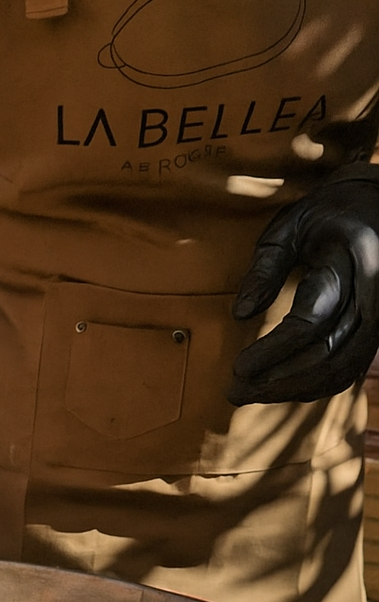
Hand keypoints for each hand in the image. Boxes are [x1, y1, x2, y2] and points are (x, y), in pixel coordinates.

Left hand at [229, 167, 378, 404]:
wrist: (374, 207)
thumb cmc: (325, 215)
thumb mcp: (290, 227)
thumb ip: (264, 268)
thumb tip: (240, 314)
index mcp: (353, 262)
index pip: (311, 322)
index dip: (273, 350)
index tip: (238, 367)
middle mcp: (374, 294)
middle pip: (327, 354)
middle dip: (279, 380)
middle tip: (236, 391)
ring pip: (341, 368)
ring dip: (294, 389)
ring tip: (251, 394)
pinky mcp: (375, 331)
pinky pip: (350, 369)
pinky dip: (315, 385)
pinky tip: (282, 389)